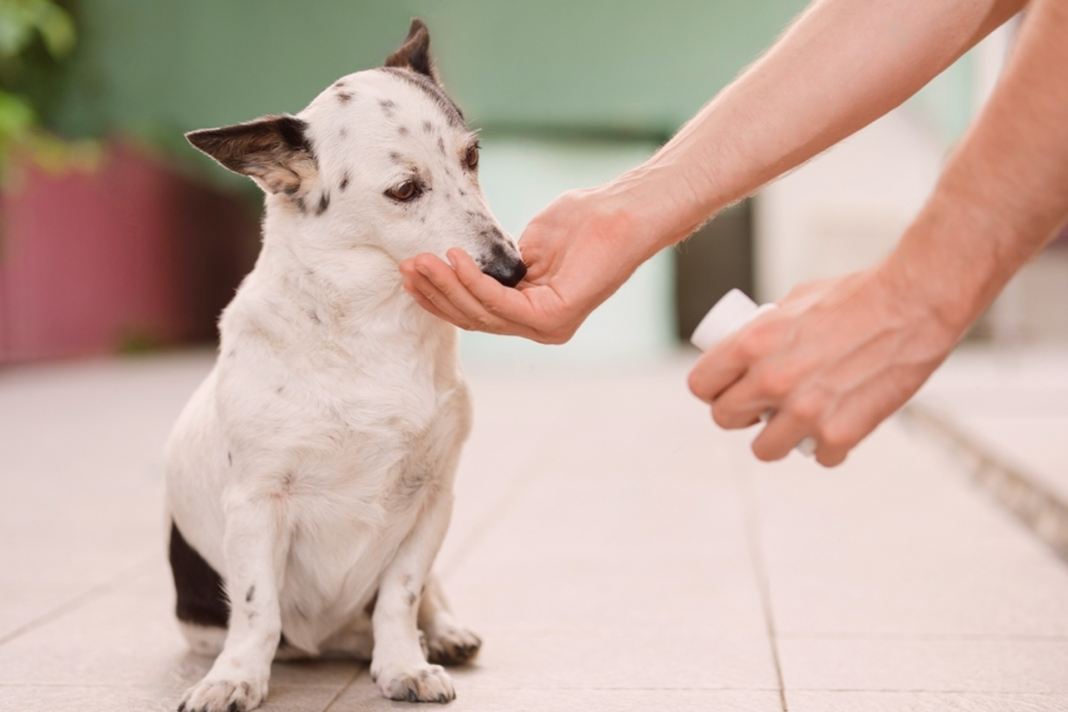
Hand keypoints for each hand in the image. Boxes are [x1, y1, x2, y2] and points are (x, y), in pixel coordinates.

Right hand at [399, 186, 659, 343]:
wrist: (621, 212)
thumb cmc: (583, 221)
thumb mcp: (527, 246)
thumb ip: (498, 265)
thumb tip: (465, 268)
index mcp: (533, 314)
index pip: (477, 313)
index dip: (441, 296)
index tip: (411, 274)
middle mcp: (541, 328)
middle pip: (474, 318)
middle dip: (436, 293)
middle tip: (406, 268)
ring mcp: (549, 327)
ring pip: (483, 312)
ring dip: (446, 286)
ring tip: (421, 261)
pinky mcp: (556, 317)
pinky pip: (502, 302)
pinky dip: (473, 282)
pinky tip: (454, 259)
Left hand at [687, 260, 961, 466]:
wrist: (915, 304)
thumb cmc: (859, 294)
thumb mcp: (795, 302)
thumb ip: (766, 330)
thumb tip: (748, 351)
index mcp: (752, 343)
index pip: (701, 384)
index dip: (712, 389)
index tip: (725, 390)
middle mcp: (771, 380)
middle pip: (724, 419)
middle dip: (740, 414)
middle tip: (759, 407)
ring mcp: (805, 411)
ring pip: (764, 449)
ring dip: (777, 438)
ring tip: (795, 423)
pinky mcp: (840, 433)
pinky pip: (818, 457)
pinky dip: (828, 446)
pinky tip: (837, 425)